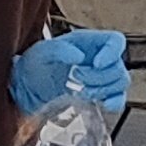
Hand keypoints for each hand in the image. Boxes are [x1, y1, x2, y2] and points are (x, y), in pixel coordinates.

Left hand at [9, 28, 131, 121]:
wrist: (26, 90)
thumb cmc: (33, 66)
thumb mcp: (41, 52)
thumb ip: (60, 50)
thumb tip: (79, 56)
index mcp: (88, 43)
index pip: (115, 41)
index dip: (112, 52)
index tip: (97, 63)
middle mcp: (98, 58)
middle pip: (118, 66)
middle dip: (99, 76)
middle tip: (78, 79)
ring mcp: (100, 78)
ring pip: (119, 83)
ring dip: (103, 90)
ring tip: (81, 91)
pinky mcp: (98, 96)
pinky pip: (117, 99)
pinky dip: (114, 103)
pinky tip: (103, 104)